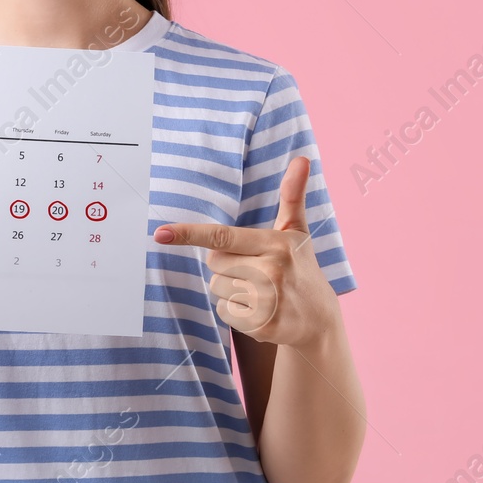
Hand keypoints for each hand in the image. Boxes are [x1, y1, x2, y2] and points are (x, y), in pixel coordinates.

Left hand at [153, 156, 337, 347]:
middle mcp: (271, 270)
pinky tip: (260, 310)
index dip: (190, 234)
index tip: (162, 233)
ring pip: (217, 289)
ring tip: (260, 292)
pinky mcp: (263, 324)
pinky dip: (236, 313)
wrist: (320, 319)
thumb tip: (302, 158)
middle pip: (214, 263)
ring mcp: (267, 300)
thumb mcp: (297, 231)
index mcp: (275, 243)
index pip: (223, 236)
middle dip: (227, 266)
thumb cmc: (301, 267)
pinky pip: (224, 312)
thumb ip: (293, 194)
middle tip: (255, 271)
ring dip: (231, 291)